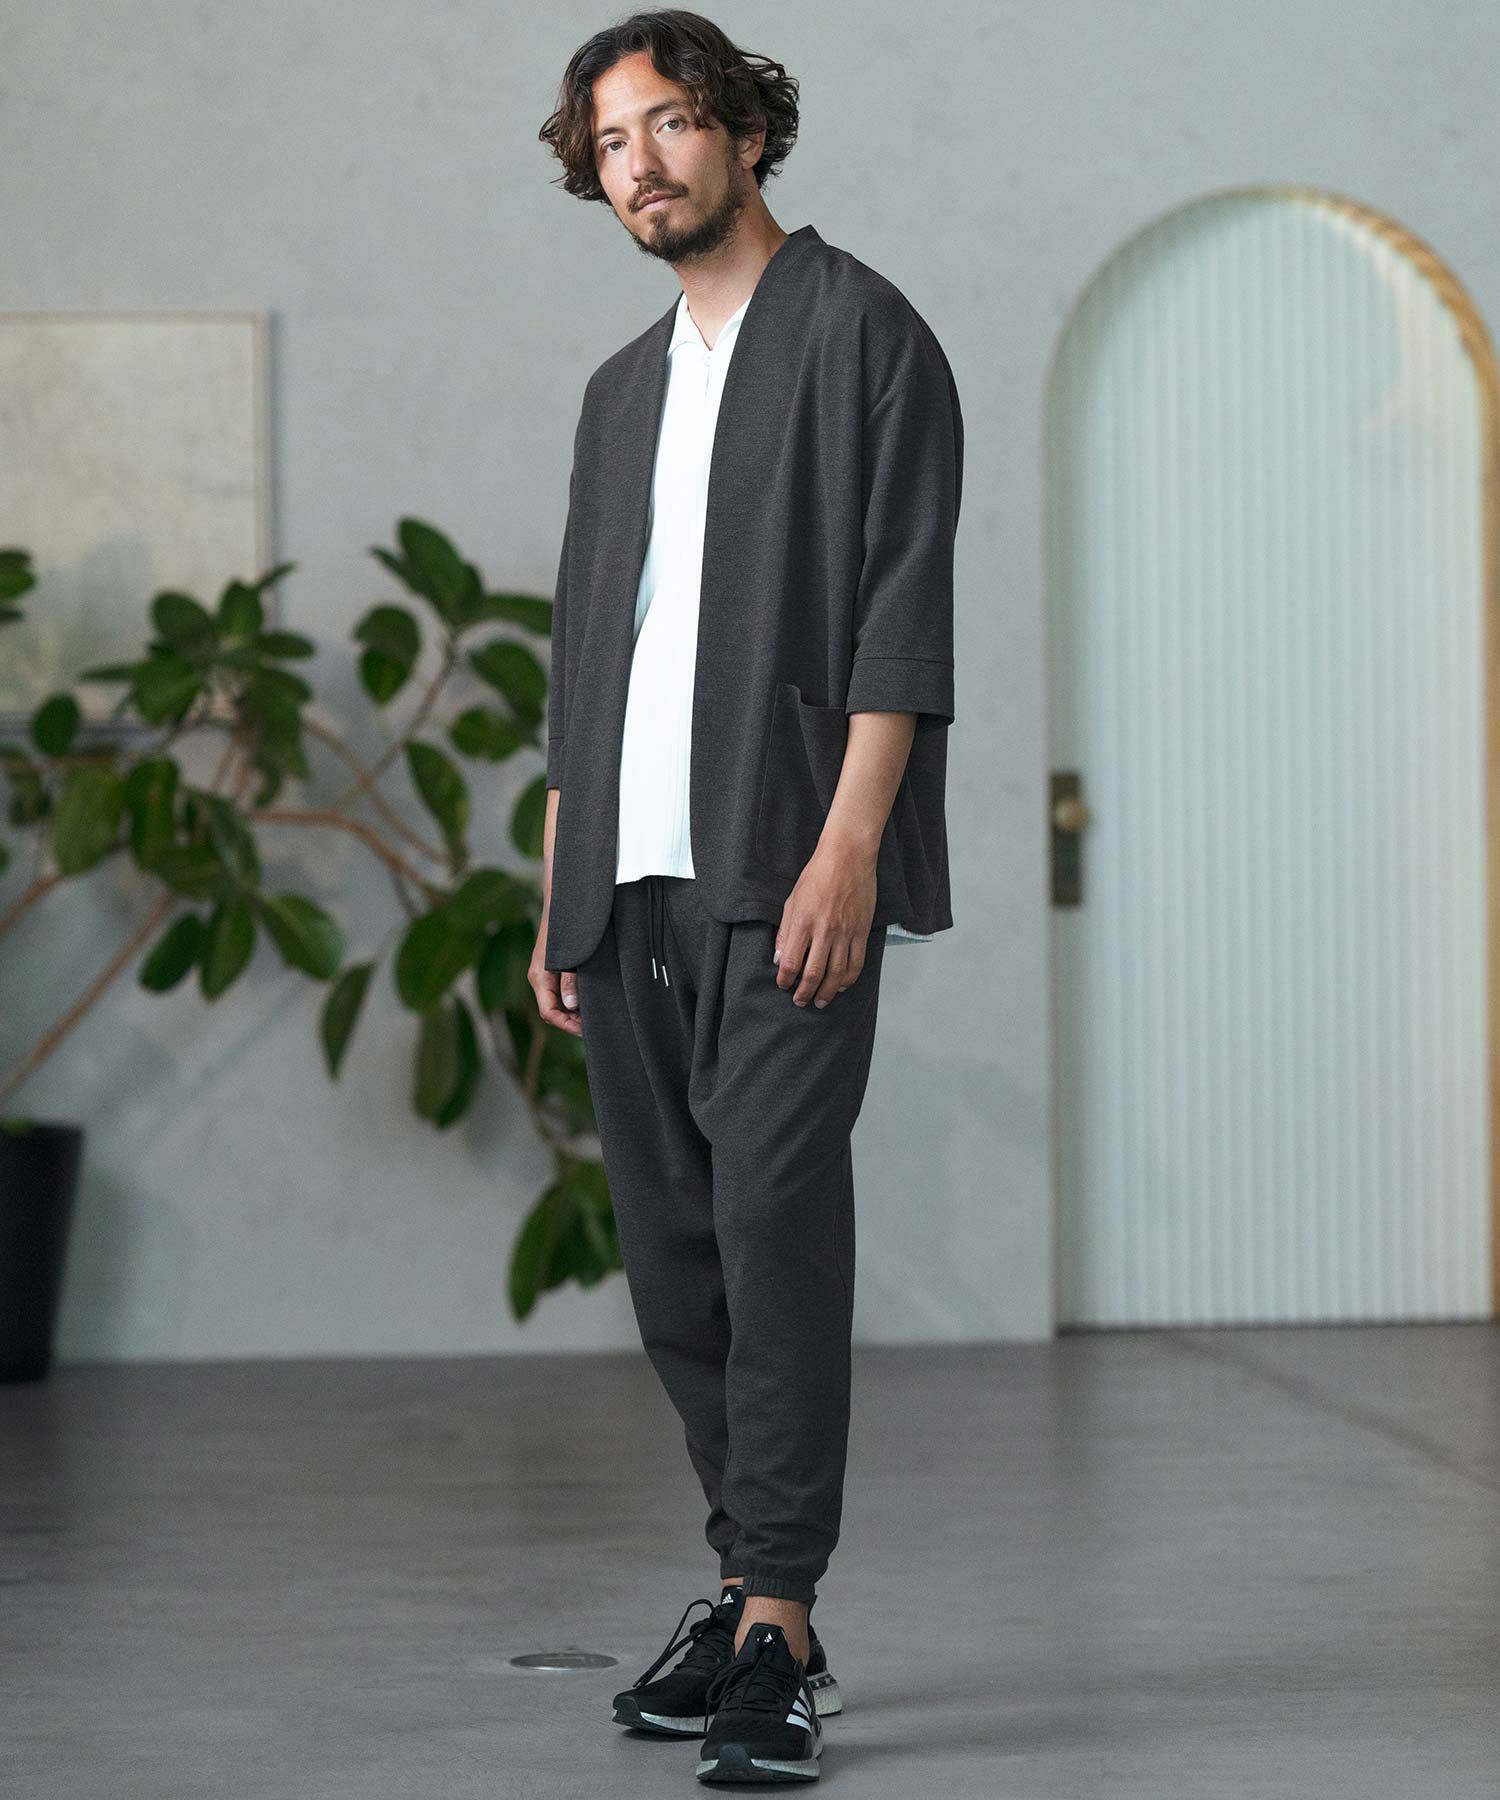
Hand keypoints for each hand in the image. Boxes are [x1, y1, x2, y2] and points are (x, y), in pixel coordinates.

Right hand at [531, 916, 581, 1035]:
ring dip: (571, 1011)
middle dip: (570, 1021)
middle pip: (551, 1010)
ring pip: (555, 1001)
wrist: (563, 902)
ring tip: (592, 1015)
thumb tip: (571, 1006)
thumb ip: (570, 981)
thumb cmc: (568, 927)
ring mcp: (543, 973)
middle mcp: (538, 977)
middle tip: (592, 1026)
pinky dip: (571, 999)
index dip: (566, 1025)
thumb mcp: (572, 957)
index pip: (549, 1012)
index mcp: (539, 977)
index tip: (585, 1030)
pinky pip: (557, 991)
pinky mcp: (551, 968)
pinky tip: (587, 1000)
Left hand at [772, 845, 877, 1007]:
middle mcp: (824, 930)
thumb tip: (779, 958)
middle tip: (800, 1001)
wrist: (847, 858)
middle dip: (805, 993)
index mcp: (803, 922)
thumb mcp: (792, 901)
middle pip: (814, 973)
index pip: (791, 962)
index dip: (785, 979)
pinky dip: (849, 979)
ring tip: (820, 1001)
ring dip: (827, 992)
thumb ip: (786, 932)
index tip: (783, 985)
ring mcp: (845, 932)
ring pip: (837, 973)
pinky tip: (841, 986)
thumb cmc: (817, 875)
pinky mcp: (861, 931)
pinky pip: (857, 963)